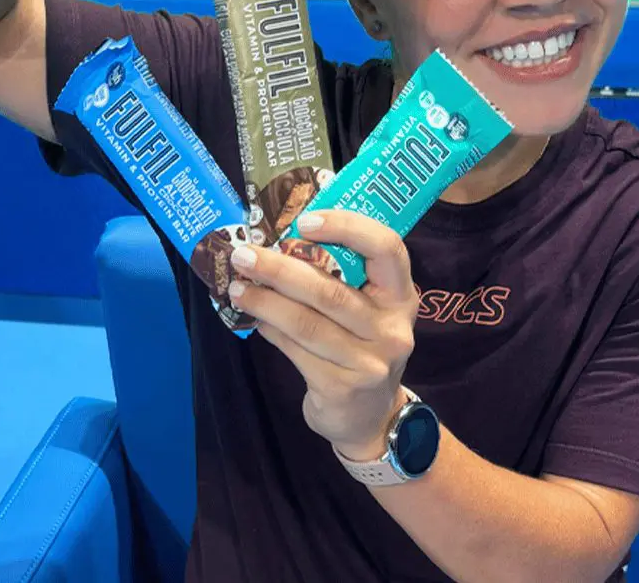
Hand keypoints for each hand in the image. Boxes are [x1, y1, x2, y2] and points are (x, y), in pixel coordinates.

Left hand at [227, 211, 419, 459]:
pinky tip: (254, 319)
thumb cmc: (360, 346)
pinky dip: (271, 331)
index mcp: (401, 295)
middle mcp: (392, 328)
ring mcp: (370, 362)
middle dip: (280, 269)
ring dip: (265, 302)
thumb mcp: (367, 311)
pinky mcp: (343, 388)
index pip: (387, 248)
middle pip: (330, 291)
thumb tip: (274, 243)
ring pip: (307, 323)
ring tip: (237, 287)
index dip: (347, 228)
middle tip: (244, 255)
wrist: (371, 418)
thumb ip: (338, 279)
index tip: (304, 221)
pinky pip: (297, 351)